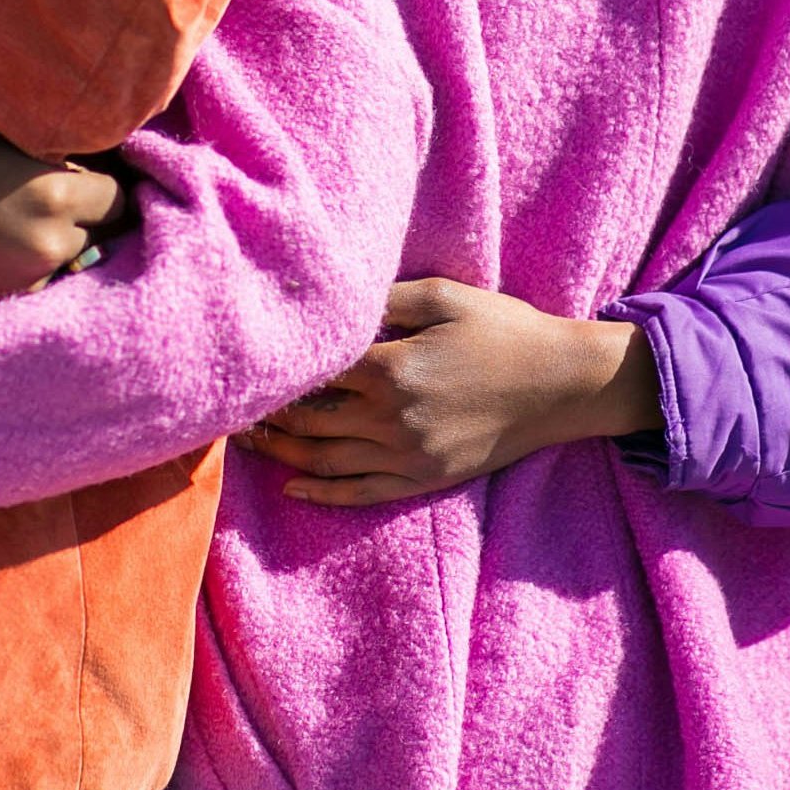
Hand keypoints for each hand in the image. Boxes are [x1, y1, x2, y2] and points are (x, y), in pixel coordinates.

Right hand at [0, 119, 123, 320]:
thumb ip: (45, 143)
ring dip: (57, 250)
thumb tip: (91, 147)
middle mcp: (50, 242)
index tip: (84, 181)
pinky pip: (39, 291)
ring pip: (71, 265)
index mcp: (52, 191)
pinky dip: (29, 277)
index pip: (118, 196)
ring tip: (12, 231)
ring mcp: (28, 283)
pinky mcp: (3, 310)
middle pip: (102, 235)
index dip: (101, 187)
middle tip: (49, 206)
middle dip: (84, 221)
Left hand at [237, 278, 661, 506]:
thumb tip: (332, 308)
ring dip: (280, 454)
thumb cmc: (503, 329)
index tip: (243, 369)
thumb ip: (383, 300)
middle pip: (308, 422)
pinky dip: (322, 493)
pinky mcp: (426, 479)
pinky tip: (294, 486)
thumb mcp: (443, 296)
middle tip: (228, 408)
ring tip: (247, 442)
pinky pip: (362, 493)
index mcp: (391, 368)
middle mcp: (393, 418)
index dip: (275, 373)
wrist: (562, 383)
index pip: (312, 375)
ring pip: (325, 462)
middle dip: (265, 415)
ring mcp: (409, 455)